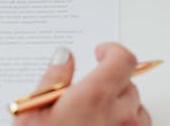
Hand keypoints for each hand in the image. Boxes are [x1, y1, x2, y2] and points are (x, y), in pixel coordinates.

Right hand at [13, 44, 149, 125]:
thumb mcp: (32, 113)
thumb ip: (53, 79)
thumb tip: (64, 56)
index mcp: (95, 97)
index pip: (123, 59)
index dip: (112, 51)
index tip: (100, 53)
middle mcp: (120, 114)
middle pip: (129, 84)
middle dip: (110, 82)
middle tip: (84, 94)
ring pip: (137, 109)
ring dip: (120, 107)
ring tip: (93, 119)